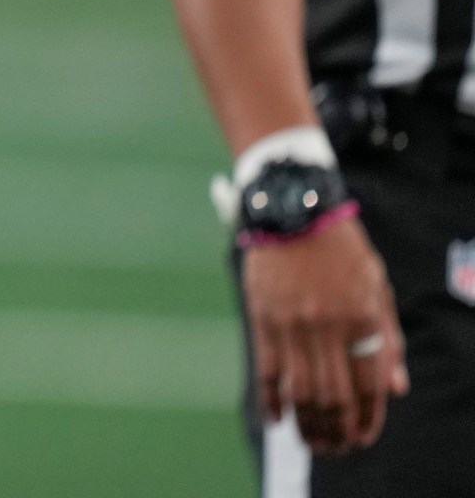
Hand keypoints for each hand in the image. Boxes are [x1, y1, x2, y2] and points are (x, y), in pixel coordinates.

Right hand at [245, 213, 407, 454]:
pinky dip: (272, 399)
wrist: (294, 210)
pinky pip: (268, 369)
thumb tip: (395, 389)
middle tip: (337, 449)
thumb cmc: (342, 250)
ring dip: (308, 424)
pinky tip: (277, 419)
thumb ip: (389, 339)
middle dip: (337, 431)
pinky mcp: (263, 318)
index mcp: (363, 320)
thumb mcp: (378, 289)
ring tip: (311, 442)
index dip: (368, 419)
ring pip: (301, 390)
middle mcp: (329, 327)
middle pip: (334, 396)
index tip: (364, 438)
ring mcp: (293, 324)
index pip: (369, 386)